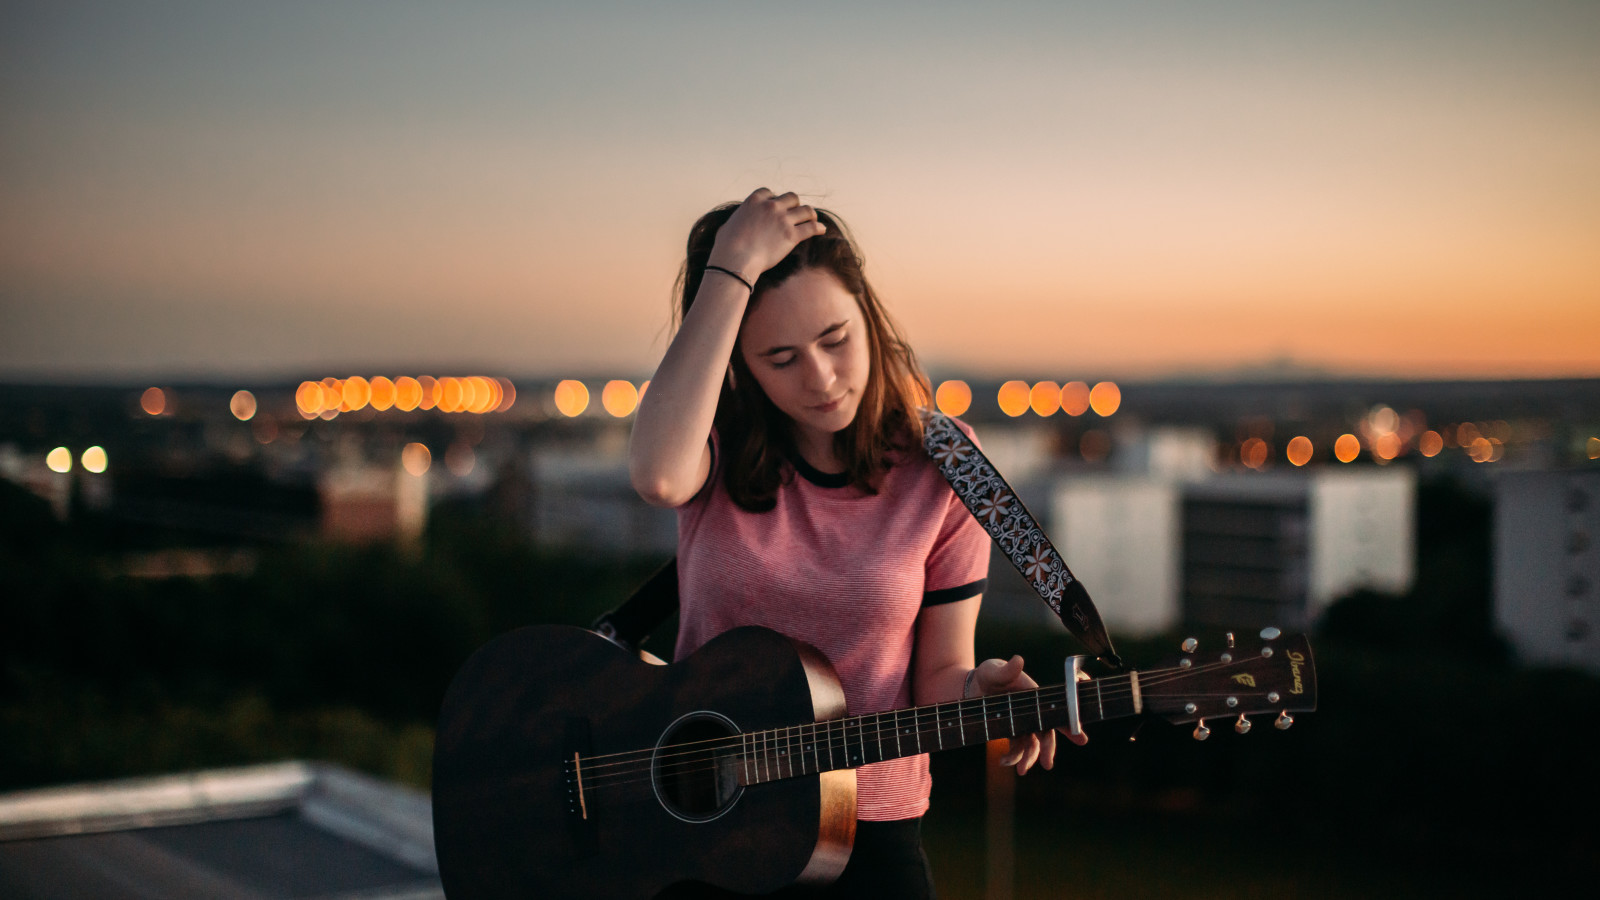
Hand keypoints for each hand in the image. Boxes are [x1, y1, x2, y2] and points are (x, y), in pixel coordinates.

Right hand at [704, 188, 825, 283]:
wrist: (735, 260)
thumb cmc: (726, 247)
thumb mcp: (728, 225)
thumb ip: (738, 219)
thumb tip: (737, 223)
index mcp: (754, 200)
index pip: (770, 193)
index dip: (775, 199)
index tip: (777, 206)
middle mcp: (771, 206)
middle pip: (792, 197)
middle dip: (794, 205)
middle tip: (796, 214)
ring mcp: (783, 219)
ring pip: (806, 210)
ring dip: (810, 214)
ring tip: (812, 219)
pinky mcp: (792, 235)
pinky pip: (811, 227)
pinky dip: (818, 228)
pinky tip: (822, 230)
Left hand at [972, 655, 1088, 775]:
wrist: (972, 686)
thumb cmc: (989, 673)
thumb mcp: (993, 670)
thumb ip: (1006, 669)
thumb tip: (1018, 660)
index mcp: (1036, 697)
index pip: (1057, 712)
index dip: (1070, 725)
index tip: (1081, 739)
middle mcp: (1033, 712)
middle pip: (1046, 733)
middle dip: (1049, 750)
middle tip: (1048, 764)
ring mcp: (1023, 724)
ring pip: (1032, 746)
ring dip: (1028, 759)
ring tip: (1020, 770)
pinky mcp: (1011, 733)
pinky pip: (1016, 749)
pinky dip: (1012, 758)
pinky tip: (1003, 761)